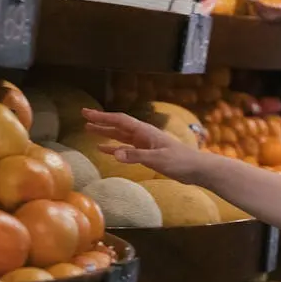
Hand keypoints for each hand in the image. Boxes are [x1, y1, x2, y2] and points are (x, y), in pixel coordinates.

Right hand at [82, 108, 205, 183]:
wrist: (197, 169)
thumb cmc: (180, 162)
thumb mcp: (158, 159)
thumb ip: (136, 156)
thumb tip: (114, 153)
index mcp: (145, 132)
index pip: (120, 121)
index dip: (103, 116)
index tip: (86, 113)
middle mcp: (143, 135)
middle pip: (118, 126)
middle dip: (101, 121)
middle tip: (83, 117)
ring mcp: (145, 144)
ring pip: (121, 136)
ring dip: (105, 133)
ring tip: (88, 130)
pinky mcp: (147, 154)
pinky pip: (126, 148)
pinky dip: (114, 148)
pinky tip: (103, 150)